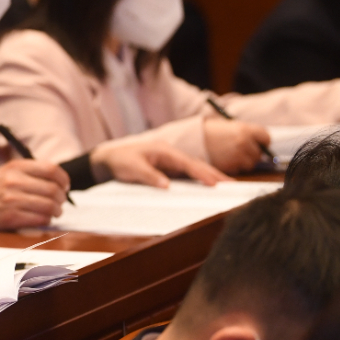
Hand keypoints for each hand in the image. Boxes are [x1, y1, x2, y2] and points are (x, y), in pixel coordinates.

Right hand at [0, 159, 68, 236]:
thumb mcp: (6, 172)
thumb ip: (30, 172)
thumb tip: (59, 179)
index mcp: (15, 167)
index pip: (51, 169)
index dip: (63, 179)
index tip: (65, 185)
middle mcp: (14, 181)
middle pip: (53, 189)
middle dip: (62, 198)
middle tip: (60, 201)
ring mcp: (12, 200)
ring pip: (49, 206)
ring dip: (57, 210)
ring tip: (54, 211)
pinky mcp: (12, 217)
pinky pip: (41, 219)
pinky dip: (47, 220)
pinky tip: (43, 218)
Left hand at [90, 137, 229, 187]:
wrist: (108, 159)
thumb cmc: (120, 160)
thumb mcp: (132, 168)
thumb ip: (149, 176)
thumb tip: (167, 186)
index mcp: (164, 151)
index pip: (187, 163)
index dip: (201, 173)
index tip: (215, 183)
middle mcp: (170, 155)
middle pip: (196, 164)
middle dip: (213, 174)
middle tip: (231, 185)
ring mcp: (170, 162)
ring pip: (193, 169)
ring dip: (209, 177)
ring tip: (226, 186)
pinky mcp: (168, 169)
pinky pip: (186, 175)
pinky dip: (198, 180)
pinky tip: (208, 188)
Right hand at [203, 118, 270, 172]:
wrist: (190, 139)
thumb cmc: (209, 132)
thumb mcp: (229, 126)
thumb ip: (246, 133)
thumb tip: (261, 144)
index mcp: (244, 129)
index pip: (265, 137)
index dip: (261, 141)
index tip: (258, 143)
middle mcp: (243, 142)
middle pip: (258, 153)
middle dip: (252, 153)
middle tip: (240, 150)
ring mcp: (237, 156)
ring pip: (250, 164)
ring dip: (243, 162)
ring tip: (230, 155)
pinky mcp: (230, 167)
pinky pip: (238, 170)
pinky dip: (233, 167)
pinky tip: (224, 160)